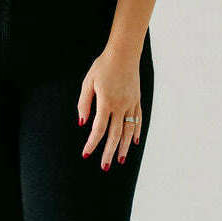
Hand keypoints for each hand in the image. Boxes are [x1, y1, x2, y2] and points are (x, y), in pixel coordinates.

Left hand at [77, 46, 142, 169]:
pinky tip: (134, 143)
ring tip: (120, 160)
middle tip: (105, 166)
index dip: (92, 143)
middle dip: (109, 152)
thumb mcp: (88, 82)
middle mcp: (121, 105)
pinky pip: (138, 120)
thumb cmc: (103, 66)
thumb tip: (83, 123)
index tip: (86, 154)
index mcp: (106, 102)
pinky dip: (136, 132)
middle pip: (115, 135)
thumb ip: (84, 103)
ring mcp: (131, 104)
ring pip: (129, 131)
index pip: (99, 128)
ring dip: (124, 147)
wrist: (124, 53)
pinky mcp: (137, 100)